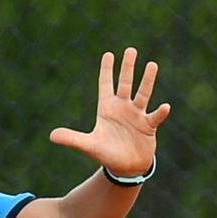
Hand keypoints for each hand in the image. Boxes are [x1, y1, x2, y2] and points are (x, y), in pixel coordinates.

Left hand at [49, 48, 169, 177]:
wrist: (125, 167)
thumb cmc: (107, 153)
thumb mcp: (89, 146)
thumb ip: (72, 139)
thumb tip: (51, 136)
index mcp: (107, 109)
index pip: (106, 85)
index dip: (106, 70)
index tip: (108, 54)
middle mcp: (123, 108)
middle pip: (125, 83)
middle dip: (127, 67)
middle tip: (130, 50)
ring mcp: (137, 115)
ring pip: (143, 94)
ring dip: (147, 81)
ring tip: (152, 65)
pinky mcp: (149, 126)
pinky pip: (155, 116)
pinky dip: (160, 112)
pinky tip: (165, 107)